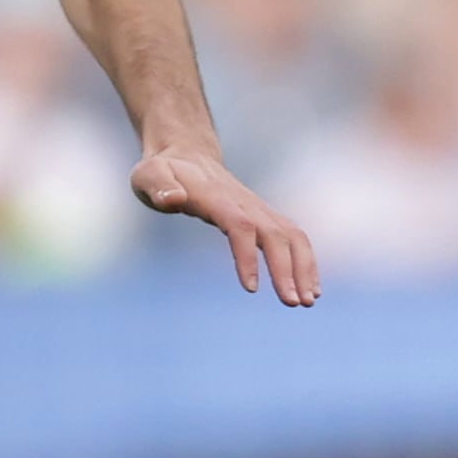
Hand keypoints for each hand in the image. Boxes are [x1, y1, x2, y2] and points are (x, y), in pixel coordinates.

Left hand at [134, 147, 318, 304]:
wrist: (186, 153)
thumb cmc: (162, 171)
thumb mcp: (148, 175)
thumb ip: (158, 186)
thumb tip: (172, 199)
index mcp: (215, 196)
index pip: (239, 226)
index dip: (248, 256)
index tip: (252, 289)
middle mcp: (244, 202)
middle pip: (273, 234)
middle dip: (286, 269)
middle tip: (292, 304)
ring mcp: (257, 208)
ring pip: (291, 235)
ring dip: (304, 267)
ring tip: (308, 302)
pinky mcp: (263, 215)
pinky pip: (292, 237)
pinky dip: (304, 262)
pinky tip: (309, 289)